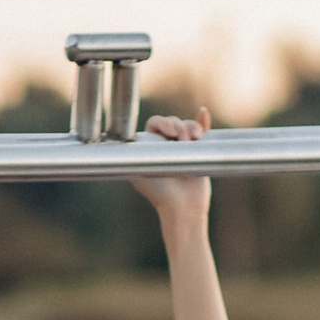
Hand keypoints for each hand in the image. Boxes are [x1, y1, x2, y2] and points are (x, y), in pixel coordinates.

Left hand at [132, 106, 213, 238]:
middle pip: (172, 122)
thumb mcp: (140, 172)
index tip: (170, 133)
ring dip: (192, 127)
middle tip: (182, 140)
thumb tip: (116, 139)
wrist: (183, 207)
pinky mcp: (198, 151)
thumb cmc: (160, 193)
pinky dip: (202, 121)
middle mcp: (165, 146)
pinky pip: (201, 131)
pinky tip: (203, 112)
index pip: (154, 124)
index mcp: (150, 148)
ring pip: (188, 125)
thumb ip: (133, 155)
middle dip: (179, 126)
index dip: (163, 123)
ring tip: (195, 140)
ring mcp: (183, 147)